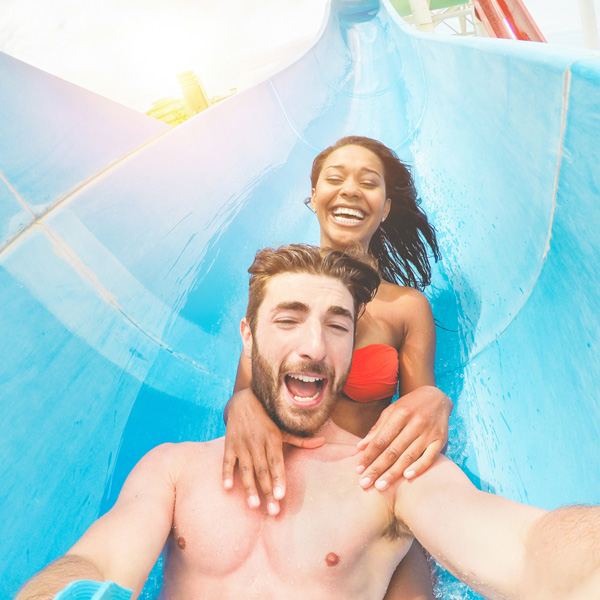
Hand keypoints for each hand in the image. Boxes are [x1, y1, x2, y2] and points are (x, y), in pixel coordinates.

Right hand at [222, 388, 324, 514]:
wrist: (245, 401)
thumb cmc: (268, 419)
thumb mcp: (284, 428)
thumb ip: (301, 440)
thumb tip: (323, 442)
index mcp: (273, 439)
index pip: (276, 462)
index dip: (279, 478)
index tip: (281, 495)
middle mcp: (257, 443)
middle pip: (263, 470)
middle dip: (267, 491)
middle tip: (273, 511)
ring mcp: (242, 445)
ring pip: (246, 469)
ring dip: (249, 487)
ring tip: (254, 505)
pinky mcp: (229, 445)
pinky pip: (227, 461)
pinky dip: (227, 474)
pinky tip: (227, 488)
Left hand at [355, 385, 451, 489]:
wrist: (437, 397)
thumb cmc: (409, 406)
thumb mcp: (391, 411)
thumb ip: (377, 429)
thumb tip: (360, 447)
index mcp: (400, 414)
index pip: (381, 439)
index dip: (369, 455)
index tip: (359, 469)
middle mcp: (415, 423)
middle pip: (393, 450)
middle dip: (378, 468)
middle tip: (365, 483)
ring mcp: (428, 433)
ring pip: (409, 456)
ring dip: (394, 473)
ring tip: (381, 486)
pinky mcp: (440, 440)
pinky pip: (430, 457)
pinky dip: (419, 467)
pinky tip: (407, 477)